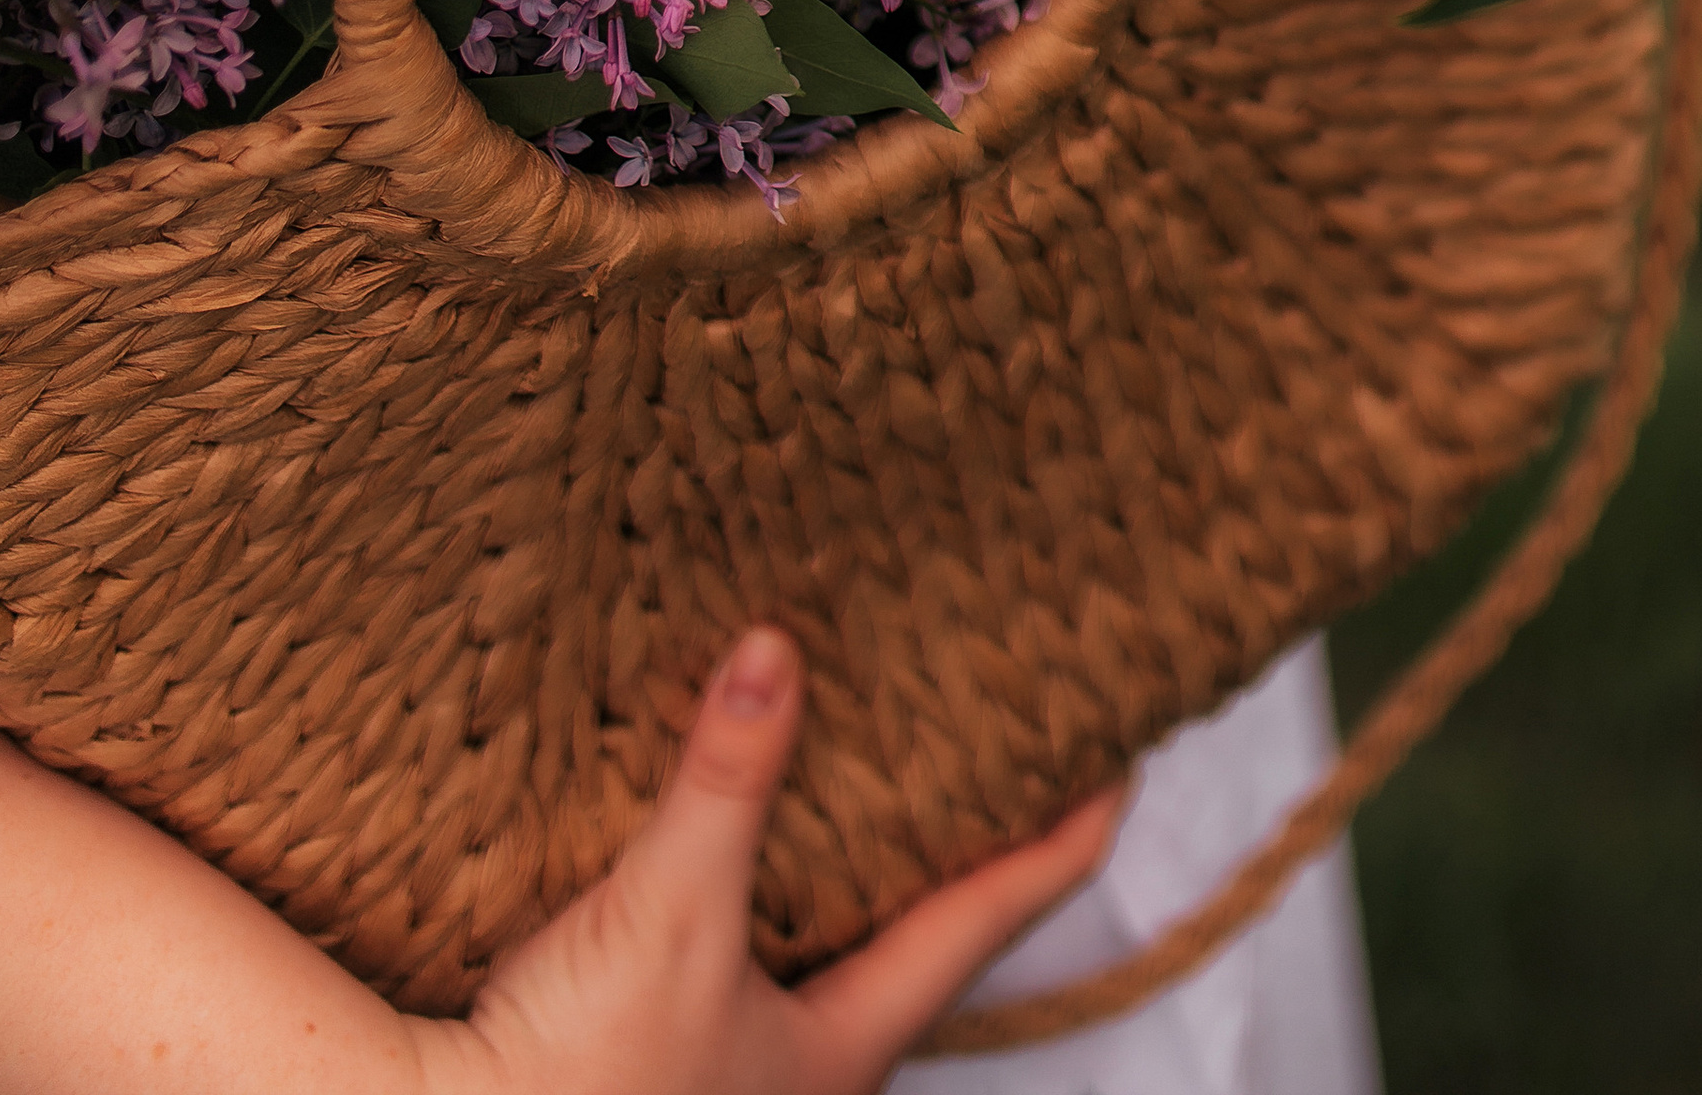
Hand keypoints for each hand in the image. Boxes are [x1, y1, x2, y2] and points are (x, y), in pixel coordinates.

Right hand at [416, 630, 1121, 1094]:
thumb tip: (776, 650)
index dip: (1065, 833)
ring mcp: (739, 1059)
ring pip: (830, 936)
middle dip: (961, 837)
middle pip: (921, 931)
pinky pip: (747, 935)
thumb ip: (727, 786)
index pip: (993, 916)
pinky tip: (739, 811)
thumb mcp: (671, 921)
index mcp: (846, 1043)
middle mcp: (810, 1059)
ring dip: (853, 849)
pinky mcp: (662, 1038)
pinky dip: (765, 867)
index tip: (1123, 753)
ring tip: (876, 745)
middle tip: (1001, 735)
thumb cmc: (579, 1085)